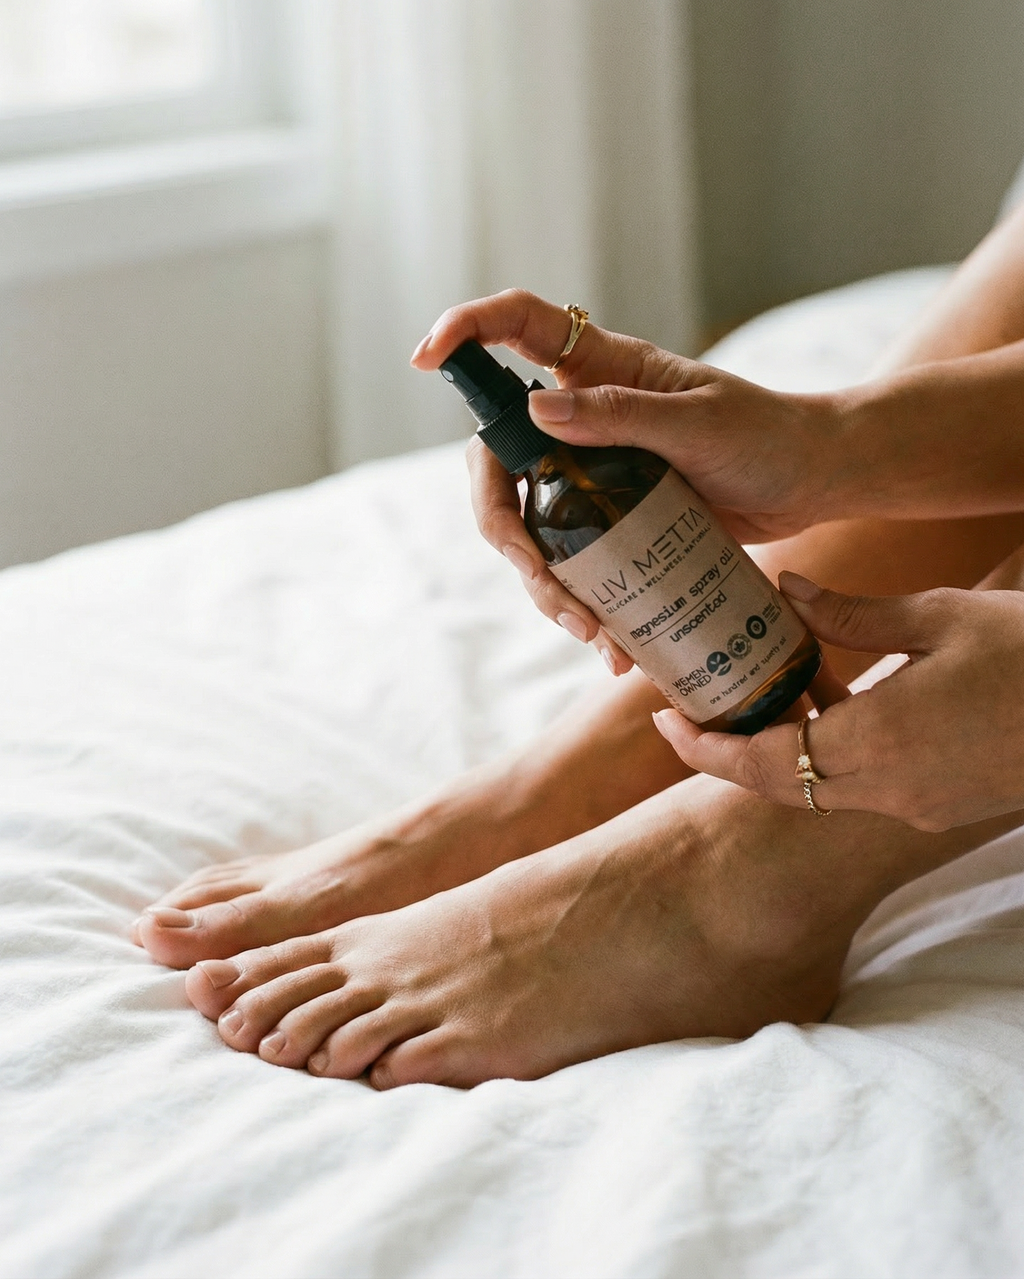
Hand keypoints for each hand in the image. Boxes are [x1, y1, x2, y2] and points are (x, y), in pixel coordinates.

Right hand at [411, 290, 841, 666]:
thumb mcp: (699, 422)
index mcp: (601, 371)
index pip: (518, 328)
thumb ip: (620, 413)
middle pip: (501, 461)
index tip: (425, 360)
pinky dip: (584, 607)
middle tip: (537, 577)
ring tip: (592, 633)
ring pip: (533, 527)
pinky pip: (577, 565)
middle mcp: (585, 420)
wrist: (818, 481)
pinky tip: (612, 646)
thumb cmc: (769, 435)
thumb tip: (536, 410)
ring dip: (546, 586)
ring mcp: (597, 475)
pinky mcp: (617, 523)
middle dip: (504, 526)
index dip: (465, 334)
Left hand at [653, 571, 1023, 831]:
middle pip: (781, 784)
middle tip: (695, 709)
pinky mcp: (940, 803)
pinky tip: (835, 703)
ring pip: (820, 786)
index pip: (761, 764)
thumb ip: (853, 616)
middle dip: (732, 750)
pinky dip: (832, 753)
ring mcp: (917, 804)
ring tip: (763, 693)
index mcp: (878, 744)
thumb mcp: (940, 618)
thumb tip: (787, 592)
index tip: (663, 721)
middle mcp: (889, 789)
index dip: (704, 748)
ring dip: (785, 749)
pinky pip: (862, 785)